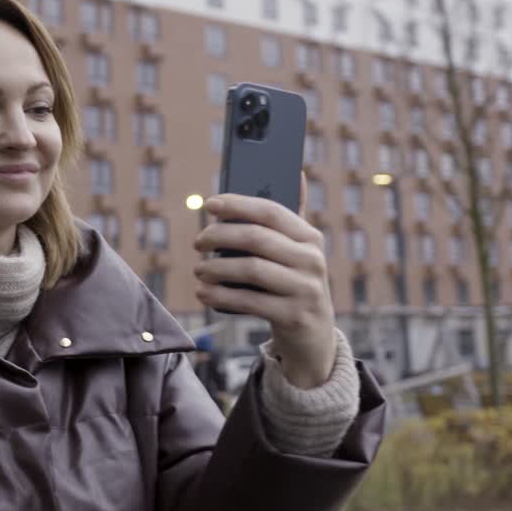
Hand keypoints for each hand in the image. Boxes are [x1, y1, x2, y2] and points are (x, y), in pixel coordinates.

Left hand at [193, 173, 336, 388]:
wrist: (313, 336)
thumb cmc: (294, 284)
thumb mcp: (298, 252)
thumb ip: (290, 219)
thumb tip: (297, 173)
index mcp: (310, 238)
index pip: (271, 211)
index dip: (237, 204)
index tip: (209, 204)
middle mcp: (312, 260)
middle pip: (256, 238)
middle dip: (219, 236)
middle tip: (198, 242)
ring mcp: (305, 289)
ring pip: (250, 269)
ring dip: (216, 268)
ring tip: (199, 270)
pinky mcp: (292, 316)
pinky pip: (247, 301)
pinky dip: (220, 296)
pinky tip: (204, 293)